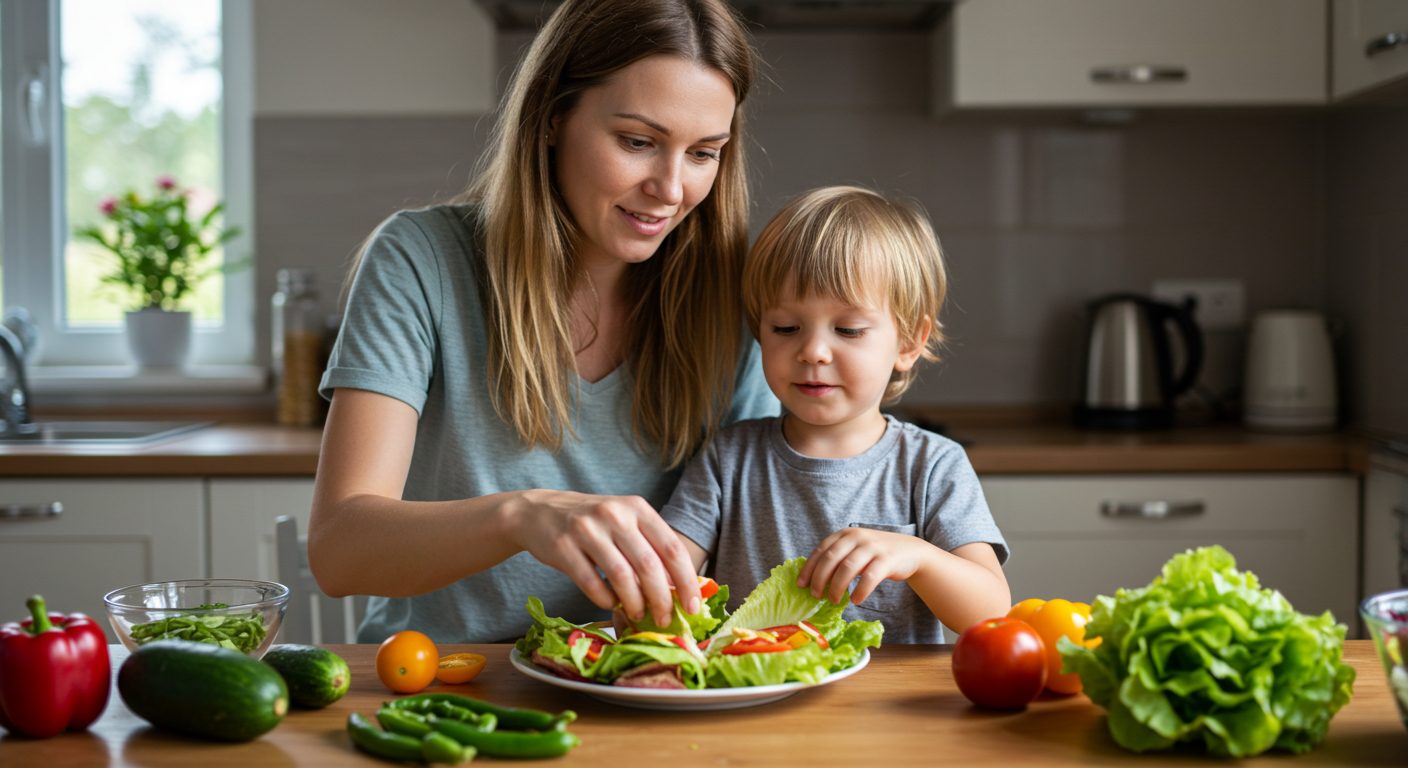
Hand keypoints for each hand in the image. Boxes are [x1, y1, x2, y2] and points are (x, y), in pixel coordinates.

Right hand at [509, 490, 699, 626]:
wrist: (538, 512)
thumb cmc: (591, 523)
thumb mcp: (624, 522)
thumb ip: (649, 547)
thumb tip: (679, 588)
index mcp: (637, 508)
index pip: (672, 548)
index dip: (686, 580)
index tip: (693, 606)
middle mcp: (615, 515)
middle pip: (649, 566)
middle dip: (661, 600)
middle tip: (664, 620)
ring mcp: (587, 529)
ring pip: (622, 577)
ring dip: (633, 603)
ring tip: (637, 615)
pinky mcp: (563, 547)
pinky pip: (591, 583)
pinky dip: (604, 600)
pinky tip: (609, 604)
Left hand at [798, 527, 930, 604]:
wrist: (909, 551)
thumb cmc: (875, 554)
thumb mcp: (854, 549)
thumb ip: (837, 558)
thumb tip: (812, 580)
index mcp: (845, 534)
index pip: (821, 550)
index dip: (809, 568)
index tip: (801, 585)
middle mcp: (857, 537)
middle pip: (831, 559)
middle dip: (820, 579)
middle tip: (816, 595)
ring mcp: (872, 547)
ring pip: (847, 568)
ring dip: (837, 587)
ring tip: (834, 601)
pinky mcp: (887, 559)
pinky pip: (869, 577)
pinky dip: (860, 591)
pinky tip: (856, 601)